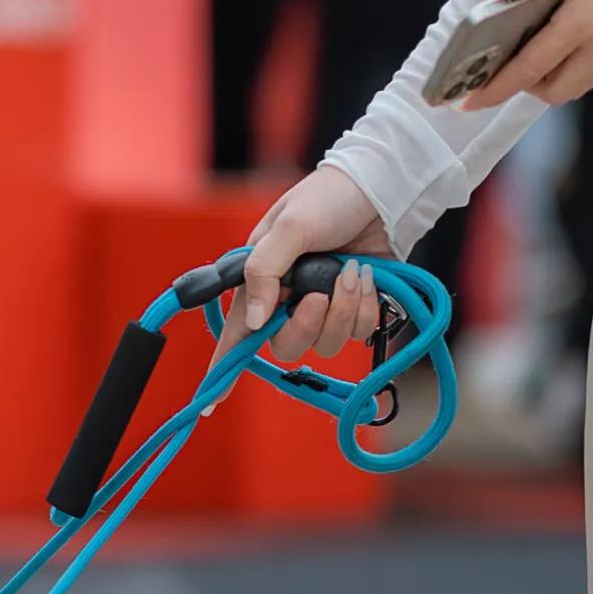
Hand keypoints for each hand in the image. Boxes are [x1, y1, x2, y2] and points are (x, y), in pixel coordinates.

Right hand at [235, 167, 390, 360]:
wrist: (381, 192)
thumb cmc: (327, 199)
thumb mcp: (290, 227)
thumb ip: (266, 271)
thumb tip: (256, 320)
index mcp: (262, 278)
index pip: (238, 328)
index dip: (224, 364)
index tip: (211, 401)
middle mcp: (288, 298)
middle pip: (284, 344)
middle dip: (307, 324)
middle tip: (321, 295)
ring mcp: (323, 307)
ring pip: (326, 344)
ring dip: (343, 309)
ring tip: (353, 272)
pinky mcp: (353, 309)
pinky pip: (357, 332)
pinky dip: (365, 306)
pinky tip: (368, 277)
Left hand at [468, 0, 592, 110]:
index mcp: (584, 20)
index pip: (530, 67)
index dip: (495, 87)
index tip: (468, 100)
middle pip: (554, 89)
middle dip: (521, 87)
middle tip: (498, 67)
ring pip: (577, 82)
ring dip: (549, 78)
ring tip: (528, 52)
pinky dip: (574, 65)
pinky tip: (565, 36)